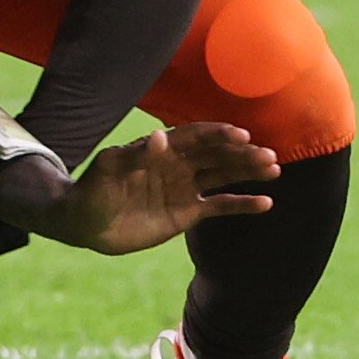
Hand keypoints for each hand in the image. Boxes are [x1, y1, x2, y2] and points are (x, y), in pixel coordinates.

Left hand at [22, 123, 279, 255]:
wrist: (84, 224)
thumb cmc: (92, 191)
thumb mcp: (108, 170)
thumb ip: (134, 155)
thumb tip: (159, 136)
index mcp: (160, 150)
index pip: (195, 137)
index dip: (218, 134)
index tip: (241, 135)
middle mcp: (177, 165)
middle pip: (216, 155)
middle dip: (242, 154)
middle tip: (269, 156)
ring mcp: (184, 188)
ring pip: (223, 176)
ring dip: (248, 172)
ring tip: (273, 170)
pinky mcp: (187, 212)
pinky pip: (220, 205)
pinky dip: (242, 204)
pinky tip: (264, 202)